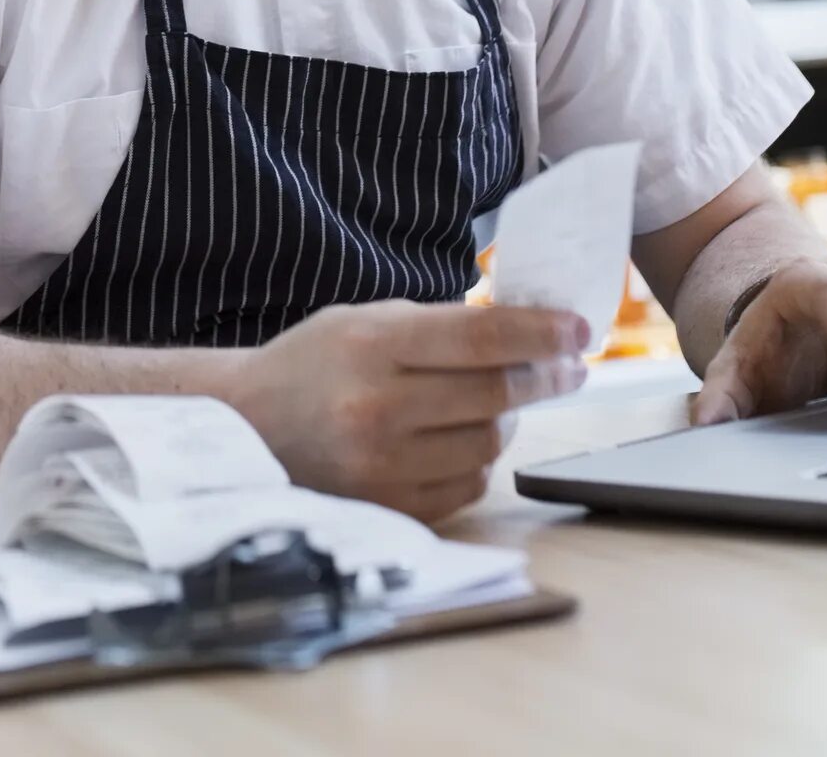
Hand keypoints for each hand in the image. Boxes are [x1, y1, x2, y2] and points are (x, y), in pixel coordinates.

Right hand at [227, 300, 588, 521]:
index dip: (541, 333)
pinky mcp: (386, 505)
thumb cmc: (313, 364)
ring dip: (511, 420)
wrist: (246, 425)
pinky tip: (466, 437)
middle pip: (495, 395)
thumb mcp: (365, 322)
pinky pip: (468, 486)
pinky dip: (480, 459)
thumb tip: (527, 332)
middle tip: (567, 366)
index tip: (580, 330)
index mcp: (370, 346)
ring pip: (488, 444)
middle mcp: (375, 408)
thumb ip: (440, 326)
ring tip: (504, 401)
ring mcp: (380, 464)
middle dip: (544, 377)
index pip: (480, 339)